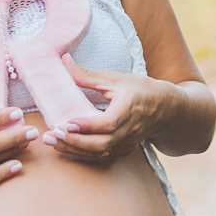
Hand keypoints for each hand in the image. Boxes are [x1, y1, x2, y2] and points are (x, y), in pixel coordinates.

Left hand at [40, 56, 173, 158]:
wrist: (164, 107)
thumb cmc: (139, 89)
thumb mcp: (115, 78)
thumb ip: (87, 74)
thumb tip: (64, 60)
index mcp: (130, 107)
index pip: (109, 122)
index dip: (88, 125)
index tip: (67, 122)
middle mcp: (130, 128)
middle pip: (101, 143)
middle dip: (75, 141)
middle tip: (52, 135)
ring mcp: (128, 142)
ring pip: (99, 152)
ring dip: (74, 149)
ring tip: (52, 142)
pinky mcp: (123, 149)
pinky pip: (101, 155)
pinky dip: (82, 152)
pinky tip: (65, 146)